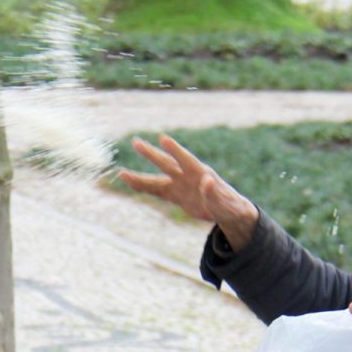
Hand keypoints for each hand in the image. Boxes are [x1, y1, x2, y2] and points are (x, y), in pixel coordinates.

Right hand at [116, 134, 260, 250]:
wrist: (228, 212)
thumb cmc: (230, 206)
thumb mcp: (225, 203)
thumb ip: (215, 193)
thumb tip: (208, 180)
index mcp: (201, 174)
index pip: (186, 159)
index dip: (175, 150)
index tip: (163, 139)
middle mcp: (187, 176)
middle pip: (166, 164)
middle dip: (151, 155)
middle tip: (136, 142)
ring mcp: (179, 185)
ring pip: (156, 180)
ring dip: (140, 177)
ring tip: (121, 173)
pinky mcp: (175, 195)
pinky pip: (156, 191)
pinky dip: (143, 188)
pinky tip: (129, 183)